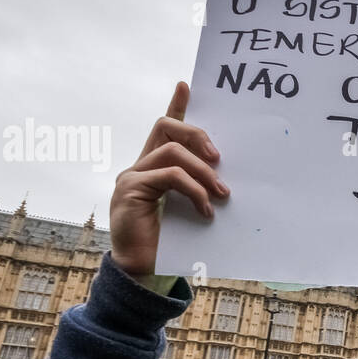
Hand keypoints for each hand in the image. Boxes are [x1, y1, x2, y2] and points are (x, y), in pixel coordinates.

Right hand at [109, 82, 227, 277]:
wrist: (144, 273)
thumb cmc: (171, 244)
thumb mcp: (190, 209)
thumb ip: (199, 188)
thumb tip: (227, 179)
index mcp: (154, 168)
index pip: (164, 129)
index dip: (176, 106)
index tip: (187, 85)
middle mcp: (139, 167)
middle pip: (167, 128)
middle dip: (197, 134)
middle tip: (220, 158)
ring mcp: (131, 176)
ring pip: (171, 151)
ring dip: (202, 171)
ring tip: (221, 194)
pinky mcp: (130, 189)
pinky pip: (169, 176)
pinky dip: (193, 190)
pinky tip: (206, 209)